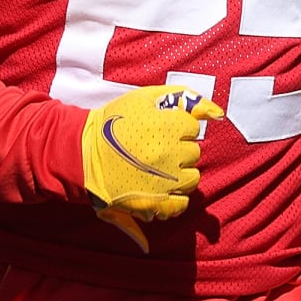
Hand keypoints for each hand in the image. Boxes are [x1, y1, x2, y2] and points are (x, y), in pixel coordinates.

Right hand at [81, 85, 223, 252]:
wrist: (83, 153)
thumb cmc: (114, 121)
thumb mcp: (146, 98)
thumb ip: (185, 97)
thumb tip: (218, 114)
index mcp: (168, 125)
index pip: (192, 127)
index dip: (176, 127)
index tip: (158, 129)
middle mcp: (169, 153)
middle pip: (193, 152)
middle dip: (178, 149)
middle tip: (153, 148)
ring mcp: (164, 180)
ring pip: (192, 178)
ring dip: (179, 173)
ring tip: (157, 168)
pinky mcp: (154, 202)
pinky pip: (181, 203)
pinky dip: (174, 198)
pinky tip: (160, 189)